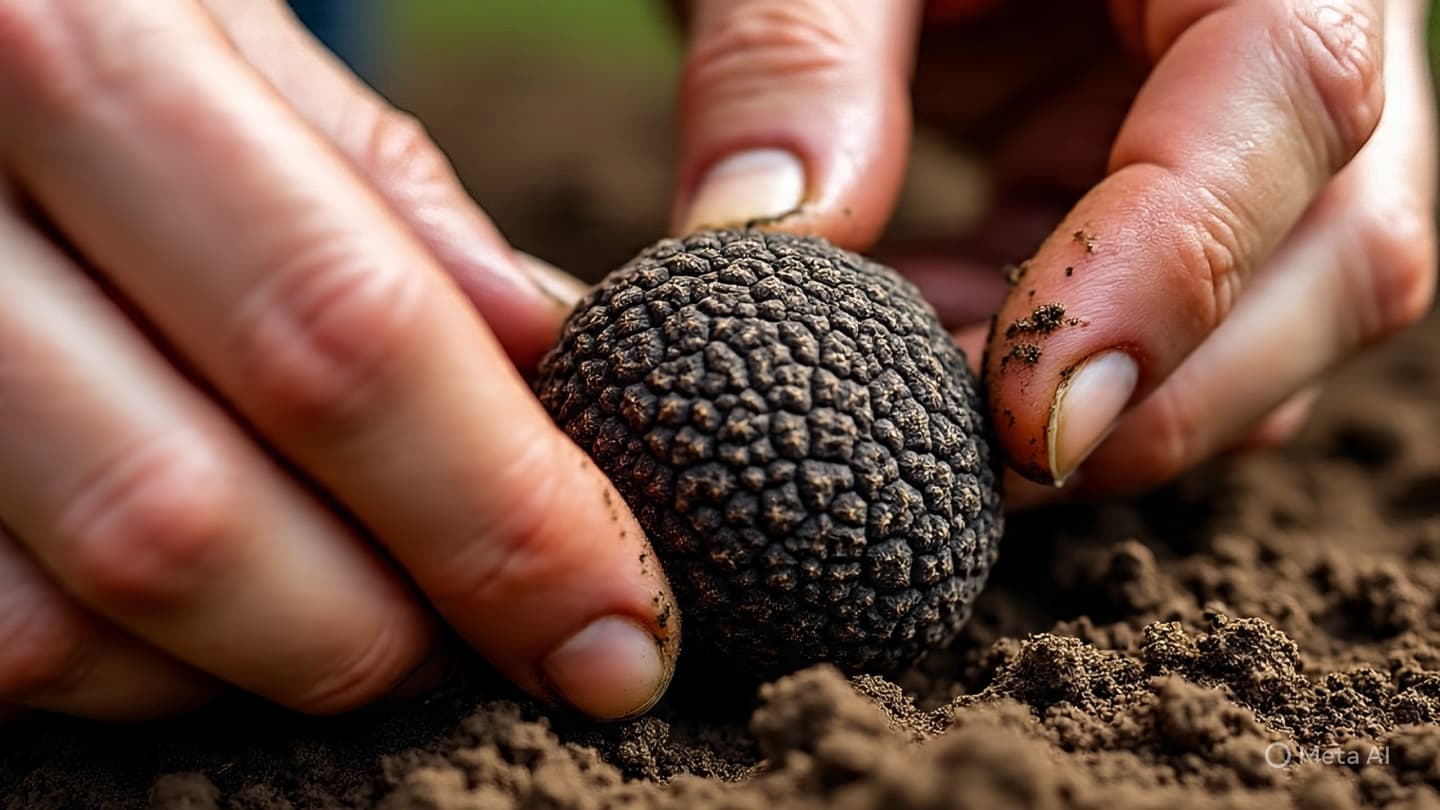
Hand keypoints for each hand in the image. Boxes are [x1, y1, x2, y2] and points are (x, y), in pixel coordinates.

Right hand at [0, 0, 676, 721]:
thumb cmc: (94, 11)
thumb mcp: (229, 15)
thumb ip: (372, 175)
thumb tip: (537, 345)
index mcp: (72, 42)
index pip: (332, 329)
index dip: (500, 512)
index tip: (617, 621)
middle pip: (179, 515)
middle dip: (389, 630)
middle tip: (515, 648)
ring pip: (64, 620)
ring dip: (269, 662)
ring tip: (390, 620)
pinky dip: (146, 672)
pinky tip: (240, 625)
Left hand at [670, 0, 1436, 499]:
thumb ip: (792, 55)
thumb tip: (761, 246)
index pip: (1293, 90)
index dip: (1173, 269)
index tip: (1027, 411)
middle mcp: (1282, 22)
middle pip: (1341, 248)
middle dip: (1162, 393)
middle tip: (971, 466)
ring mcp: (1228, 120)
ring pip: (1269, 319)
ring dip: (1094, 404)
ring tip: (911, 391)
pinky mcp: (1153, 179)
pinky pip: (1158, 323)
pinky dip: (1039, 373)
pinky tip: (921, 349)